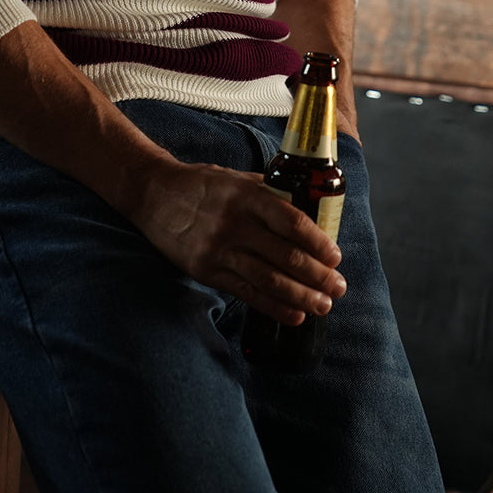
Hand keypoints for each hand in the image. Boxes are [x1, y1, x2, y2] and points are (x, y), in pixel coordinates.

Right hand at [127, 158, 346, 324]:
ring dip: (302, 297)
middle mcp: (234, 223)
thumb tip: (308, 212)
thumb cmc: (202, 184)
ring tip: (323, 306)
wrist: (154, 194)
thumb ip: (269, 194)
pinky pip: (247, 292)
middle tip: (338, 287)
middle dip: (318, 276)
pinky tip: (294, 315)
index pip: (292, 222)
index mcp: (246, 196)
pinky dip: (274, 306)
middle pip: (285, 256)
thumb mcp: (237, 178)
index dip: (317, 242)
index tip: (335, 256)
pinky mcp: (207, 270)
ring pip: (269, 280)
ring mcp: (219, 250)